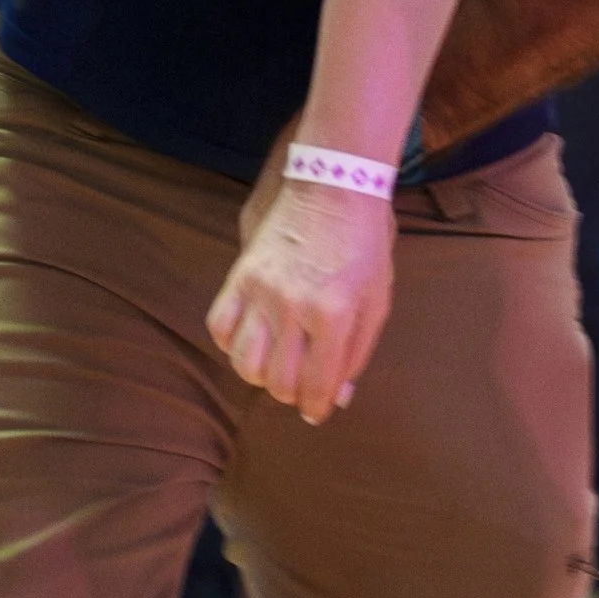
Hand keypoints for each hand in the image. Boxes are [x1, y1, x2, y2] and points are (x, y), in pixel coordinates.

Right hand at [207, 180, 394, 423]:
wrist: (334, 186)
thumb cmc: (364, 245)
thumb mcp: (378, 300)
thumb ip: (358, 352)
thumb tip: (339, 397)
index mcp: (334, 314)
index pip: (317, 385)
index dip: (316, 408)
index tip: (316, 411)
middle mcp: (293, 307)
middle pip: (277, 382)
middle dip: (290, 395)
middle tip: (301, 387)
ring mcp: (261, 291)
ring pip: (244, 362)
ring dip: (260, 375)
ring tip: (276, 365)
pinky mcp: (240, 275)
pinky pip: (220, 327)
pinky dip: (232, 345)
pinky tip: (252, 340)